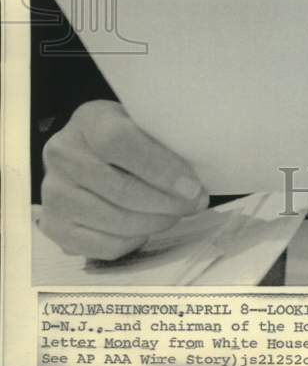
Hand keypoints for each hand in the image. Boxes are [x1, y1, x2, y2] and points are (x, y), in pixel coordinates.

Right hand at [39, 100, 208, 259]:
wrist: (86, 150)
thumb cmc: (126, 135)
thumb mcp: (141, 121)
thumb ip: (163, 140)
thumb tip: (196, 180)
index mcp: (89, 120)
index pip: (120, 142)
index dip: (160, 167)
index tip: (191, 186)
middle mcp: (62, 155)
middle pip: (119, 188)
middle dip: (165, 202)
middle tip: (195, 204)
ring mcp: (53, 193)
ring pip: (112, 220)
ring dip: (153, 223)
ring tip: (175, 214)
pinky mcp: (53, 226)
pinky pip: (101, 245)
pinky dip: (132, 241)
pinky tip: (147, 228)